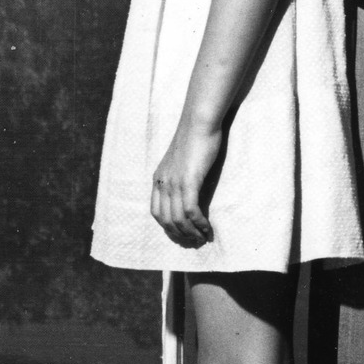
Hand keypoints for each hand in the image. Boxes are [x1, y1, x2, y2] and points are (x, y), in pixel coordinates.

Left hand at [151, 119, 222, 247]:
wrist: (199, 121)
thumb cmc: (195, 137)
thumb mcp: (182, 161)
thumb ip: (182, 177)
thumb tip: (192, 193)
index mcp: (158, 178)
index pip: (156, 212)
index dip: (168, 228)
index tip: (182, 235)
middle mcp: (163, 182)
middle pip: (166, 220)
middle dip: (180, 235)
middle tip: (195, 242)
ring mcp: (174, 182)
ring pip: (178, 219)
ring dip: (191, 233)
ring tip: (203, 239)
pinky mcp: (188, 181)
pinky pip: (191, 211)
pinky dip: (199, 224)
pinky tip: (207, 229)